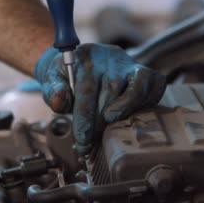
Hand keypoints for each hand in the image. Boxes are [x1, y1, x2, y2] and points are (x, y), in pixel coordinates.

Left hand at [35, 44, 166, 154]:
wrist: (82, 60)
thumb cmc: (66, 76)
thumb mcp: (52, 79)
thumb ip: (53, 91)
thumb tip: (58, 100)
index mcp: (84, 57)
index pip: (86, 90)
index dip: (85, 119)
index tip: (82, 141)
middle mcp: (108, 58)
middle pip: (109, 95)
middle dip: (100, 125)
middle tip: (91, 145)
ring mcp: (128, 64)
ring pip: (131, 93)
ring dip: (119, 118)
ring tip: (107, 134)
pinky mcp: (143, 71)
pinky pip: (150, 86)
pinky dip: (142, 103)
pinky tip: (129, 118)